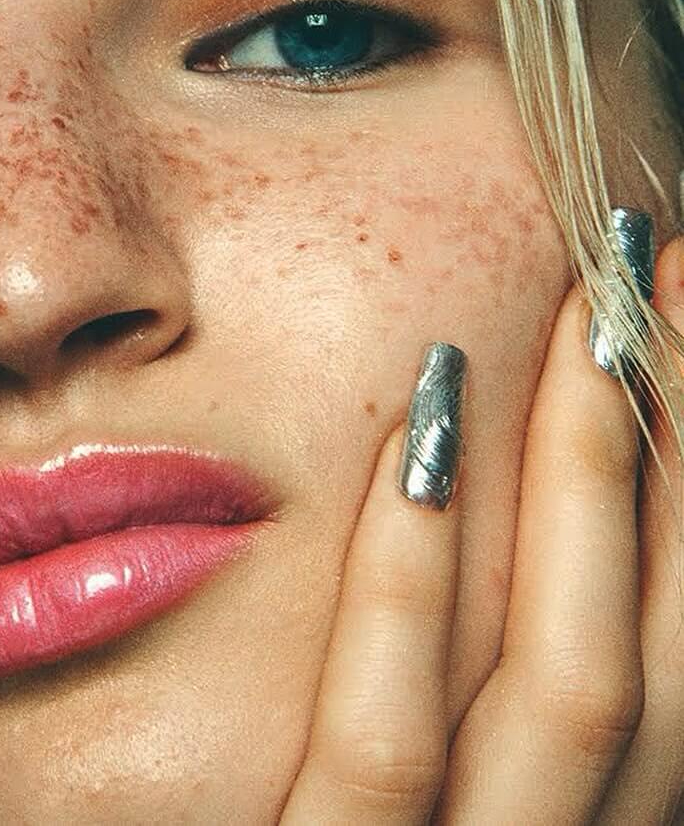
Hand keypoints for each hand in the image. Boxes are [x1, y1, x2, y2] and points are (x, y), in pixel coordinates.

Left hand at [278, 234, 683, 823]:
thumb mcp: (436, 777)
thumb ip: (478, 676)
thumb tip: (489, 478)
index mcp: (590, 818)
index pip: (677, 638)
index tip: (668, 311)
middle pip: (653, 646)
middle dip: (670, 446)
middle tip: (641, 269)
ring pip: (571, 689)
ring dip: (589, 487)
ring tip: (579, 319)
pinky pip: (385, 750)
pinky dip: (410, 595)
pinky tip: (415, 446)